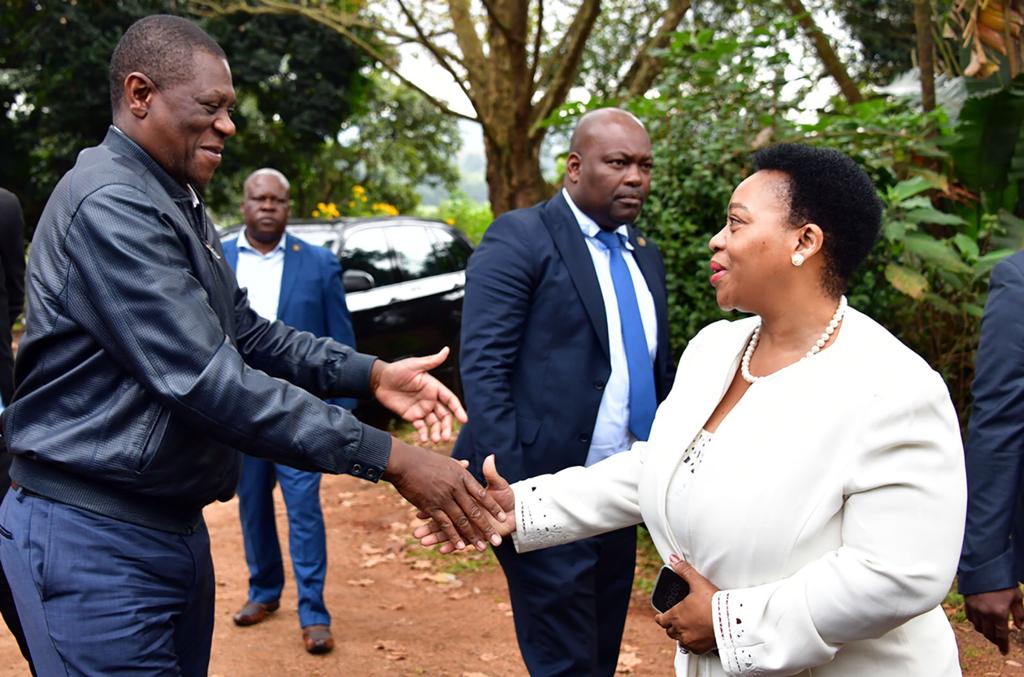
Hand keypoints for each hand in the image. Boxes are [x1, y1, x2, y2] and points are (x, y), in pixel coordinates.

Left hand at [370, 347, 467, 443]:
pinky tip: (424, 439)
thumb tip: (446, 350)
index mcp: (434, 388)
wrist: (379, 380)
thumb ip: (431, 361)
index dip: (458, 410)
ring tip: (435, 440)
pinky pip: (421, 426)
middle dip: (446, 426)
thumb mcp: (414, 365)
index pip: (450, 400)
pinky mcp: (412, 416)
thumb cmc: (397, 370)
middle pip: (444, 415)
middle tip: (446, 437)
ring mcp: (422, 409)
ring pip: (434, 423)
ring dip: (437, 432)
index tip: (463, 420)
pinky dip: (424, 433)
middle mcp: (431, 399)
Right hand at [384, 439, 505, 551]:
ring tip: (482, 547)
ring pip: (462, 520)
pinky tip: (460, 546)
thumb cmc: (422, 459)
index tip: (503, 516)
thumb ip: (458, 466)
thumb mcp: (445, 460)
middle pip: (475, 511)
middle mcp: (455, 487)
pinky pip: (445, 524)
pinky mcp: (431, 506)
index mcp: (461, 475)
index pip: (482, 494)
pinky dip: (453, 536)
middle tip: (496, 540)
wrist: (403, 460)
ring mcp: (443, 498)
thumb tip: (468, 464)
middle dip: (486, 527)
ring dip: (472, 536)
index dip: (493, 506)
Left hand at [654, 554, 718, 654]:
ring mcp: (690, 640)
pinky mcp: (700, 648)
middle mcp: (680, 630)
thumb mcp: (697, 582)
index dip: (660, 617)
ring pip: (680, 640)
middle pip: (669, 631)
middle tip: (677, 621)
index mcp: (675, 615)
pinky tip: (699, 637)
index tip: (661, 617)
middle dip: (672, 626)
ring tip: (688, 629)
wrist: (730, 621)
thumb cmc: (714, 603)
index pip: (661, 620)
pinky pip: (692, 648)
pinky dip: (693, 643)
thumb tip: (674, 560)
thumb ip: (684, 570)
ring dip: (682, 635)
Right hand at [965, 587, 1023, 653]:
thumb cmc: (1003, 582)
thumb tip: (1019, 627)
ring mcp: (974, 608)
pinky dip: (976, 623)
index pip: (1001, 635)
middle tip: (999, 641)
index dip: (1003, 645)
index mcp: (999, 613)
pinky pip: (971, 619)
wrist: (984, 567)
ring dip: (985, 631)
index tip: (1004, 652)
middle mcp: (985, 613)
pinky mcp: (967, 603)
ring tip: (991, 630)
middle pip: (989, 634)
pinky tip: (981, 621)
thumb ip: (1019, 613)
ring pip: (978, 628)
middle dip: (994, 640)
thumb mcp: (1016, 596)